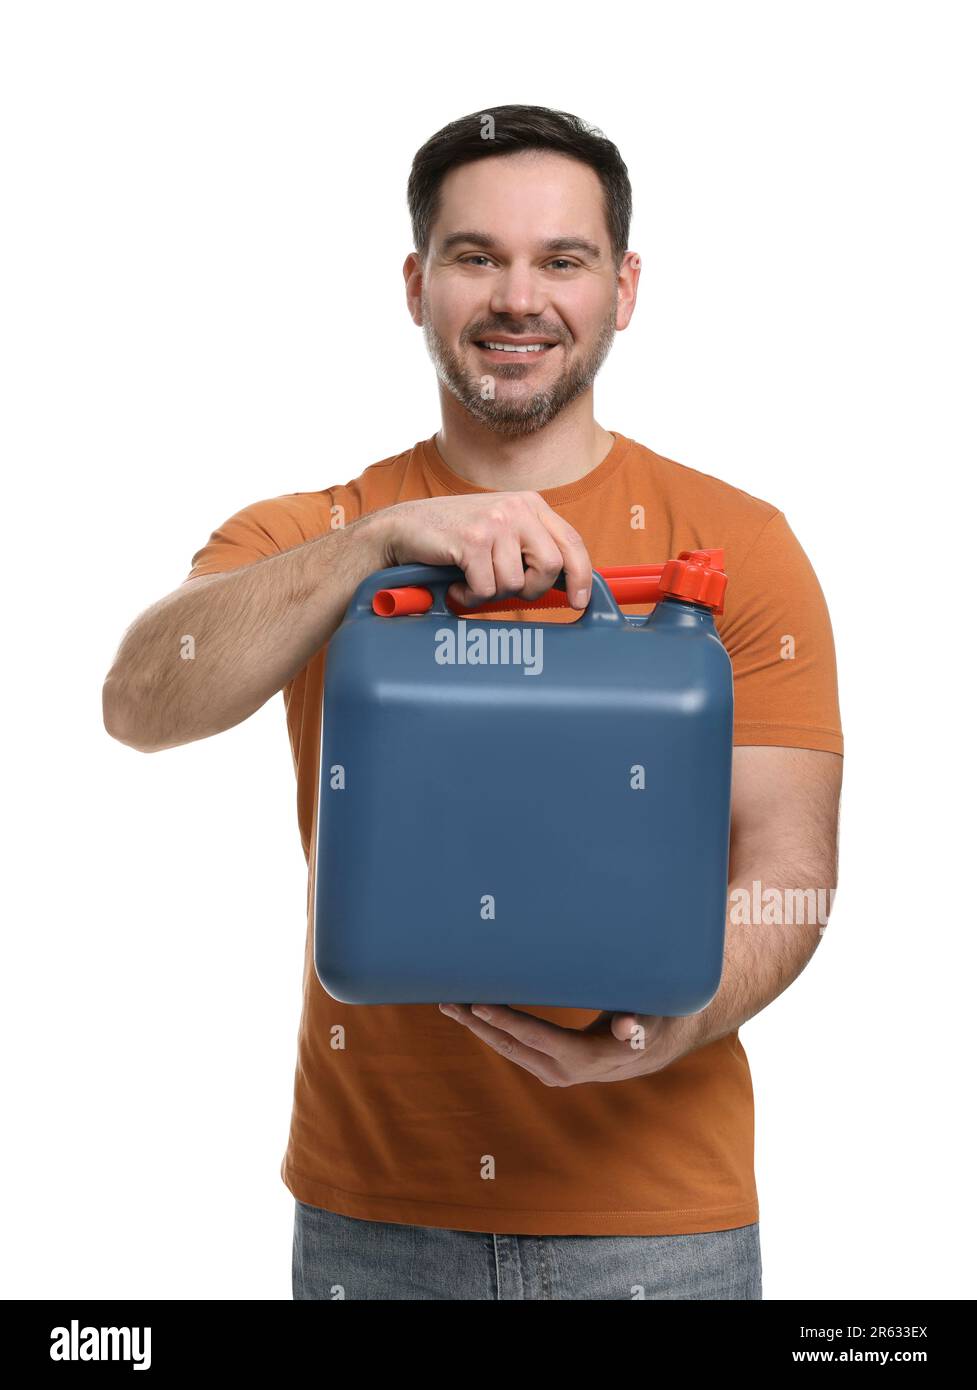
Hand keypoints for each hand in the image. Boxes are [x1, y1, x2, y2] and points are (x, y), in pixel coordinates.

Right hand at [372, 491, 592, 610]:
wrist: (403, 528)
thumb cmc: (453, 536)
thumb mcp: (500, 531)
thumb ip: (530, 546)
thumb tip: (566, 583)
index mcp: (529, 504)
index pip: (572, 542)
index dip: (582, 576)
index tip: (579, 601)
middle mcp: (517, 508)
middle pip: (551, 566)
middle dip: (531, 589)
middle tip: (505, 589)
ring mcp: (495, 522)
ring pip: (516, 582)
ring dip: (492, 592)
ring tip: (472, 580)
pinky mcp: (472, 540)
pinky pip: (487, 588)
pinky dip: (471, 595)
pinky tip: (457, 584)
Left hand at [437, 1003, 696, 1084]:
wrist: (651, 1049)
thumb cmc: (650, 1021)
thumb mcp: (649, 1018)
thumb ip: (635, 1023)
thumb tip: (626, 1026)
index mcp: (584, 1057)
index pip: (535, 1036)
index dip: (506, 1021)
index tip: (479, 1005)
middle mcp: (564, 1071)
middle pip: (511, 1045)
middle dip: (478, 1024)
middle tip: (448, 1001)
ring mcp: (553, 1073)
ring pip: (507, 1049)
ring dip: (478, 1028)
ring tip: (451, 1005)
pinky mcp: (548, 1068)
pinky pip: (514, 1049)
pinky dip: (491, 1032)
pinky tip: (473, 1017)